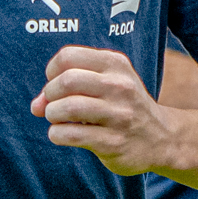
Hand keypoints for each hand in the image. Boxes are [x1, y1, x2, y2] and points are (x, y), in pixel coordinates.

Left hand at [30, 46, 174, 175]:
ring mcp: (118, 115)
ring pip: (66, 108)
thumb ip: (69, 87)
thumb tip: (35, 106)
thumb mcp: (107, 84)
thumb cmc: (124, 106)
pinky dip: (56, 134)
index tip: (56, 84)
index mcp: (116, 65)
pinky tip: (63, 135)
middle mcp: (119, 86)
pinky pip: (70, 135)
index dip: (52, 71)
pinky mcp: (113, 142)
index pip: (68, 56)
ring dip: (52, 114)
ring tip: (58, 119)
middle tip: (54, 104)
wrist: (162, 139)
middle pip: (66, 81)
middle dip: (50, 94)